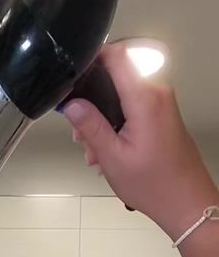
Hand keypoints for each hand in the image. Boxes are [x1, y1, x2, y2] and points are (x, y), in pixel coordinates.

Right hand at [61, 42, 218, 240]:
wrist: (185, 201)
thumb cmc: (155, 185)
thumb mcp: (112, 157)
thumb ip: (90, 126)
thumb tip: (71, 104)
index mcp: (145, 99)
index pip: (118, 55)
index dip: (93, 58)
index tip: (74, 73)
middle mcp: (157, 94)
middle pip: (117, 74)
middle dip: (93, 98)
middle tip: (80, 130)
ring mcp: (162, 102)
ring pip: (123, 92)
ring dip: (102, 115)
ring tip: (93, 148)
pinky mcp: (162, 112)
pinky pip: (133, 104)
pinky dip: (116, 121)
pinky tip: (107, 148)